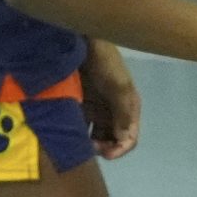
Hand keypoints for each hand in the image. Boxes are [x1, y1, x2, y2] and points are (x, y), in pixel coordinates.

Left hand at [79, 39, 140, 159]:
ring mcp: (97, 109)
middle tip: (87, 149)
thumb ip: (122, 113)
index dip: (119, 149)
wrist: (81, 42)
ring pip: (95, 136)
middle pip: (112, 141)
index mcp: (129, 108)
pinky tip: (66, 135)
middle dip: (103, 149)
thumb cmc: (104, 62)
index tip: (105, 154)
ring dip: (87, 144)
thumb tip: (124, 139)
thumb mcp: (117, 86)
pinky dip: (75, 133)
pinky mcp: (80, 106)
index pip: (129, 138)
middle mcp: (115, 112)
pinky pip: (79, 126)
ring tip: (76, 144)